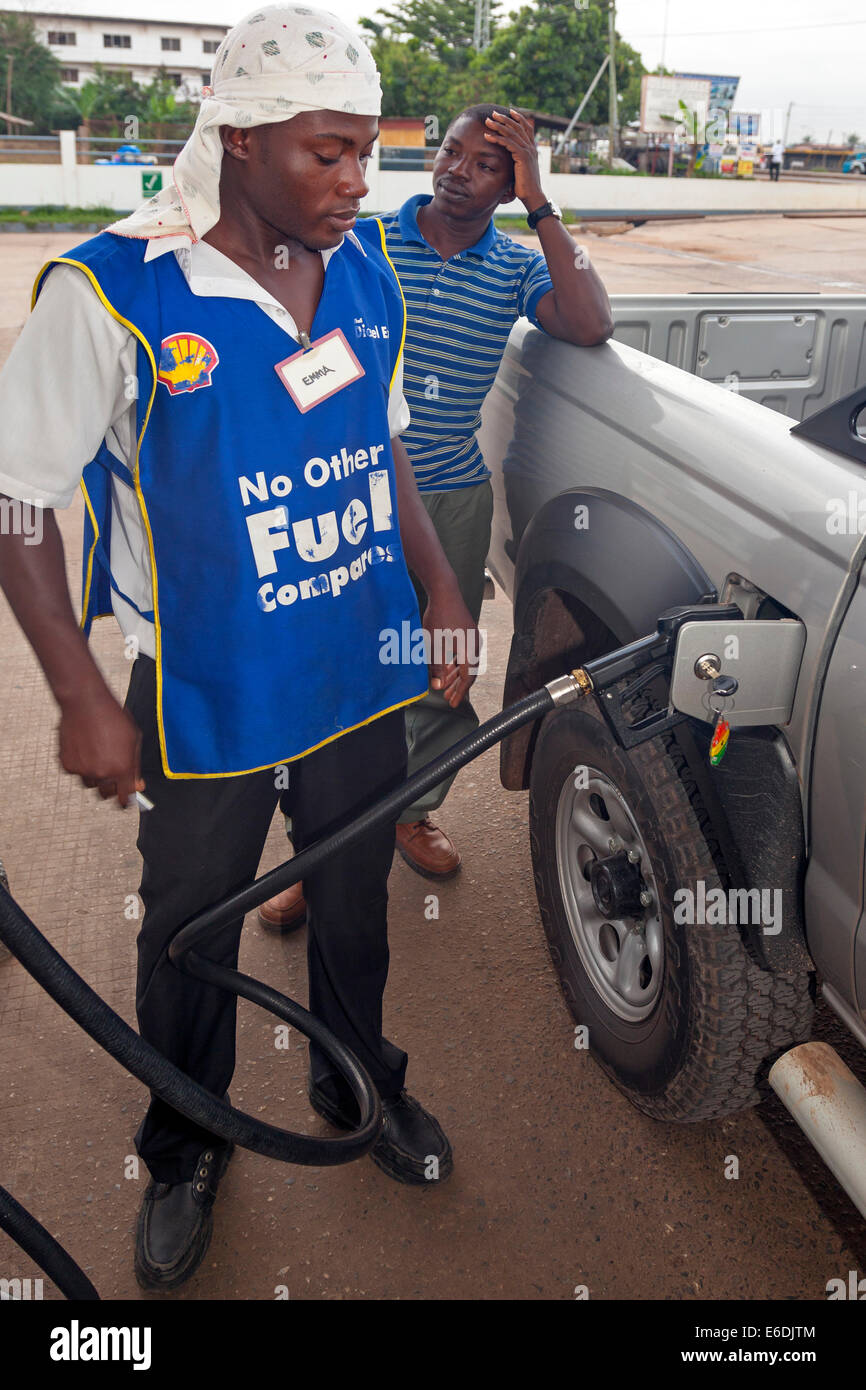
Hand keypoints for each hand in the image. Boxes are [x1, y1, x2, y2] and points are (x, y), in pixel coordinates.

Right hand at [58, 687, 144, 808]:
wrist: (86, 703)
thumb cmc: (113, 717)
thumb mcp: (134, 739)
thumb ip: (135, 766)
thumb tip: (138, 786)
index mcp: (122, 768)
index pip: (124, 798)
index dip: (124, 800)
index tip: (124, 801)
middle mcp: (102, 773)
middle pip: (106, 794)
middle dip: (110, 787)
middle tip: (110, 772)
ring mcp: (83, 770)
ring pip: (90, 784)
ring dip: (94, 776)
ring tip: (96, 753)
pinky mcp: (67, 764)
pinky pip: (75, 772)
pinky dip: (79, 764)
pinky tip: (84, 746)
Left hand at [424, 590, 479, 707]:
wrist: (445, 591)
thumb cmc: (438, 616)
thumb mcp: (434, 644)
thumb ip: (436, 667)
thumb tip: (437, 686)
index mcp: (469, 650)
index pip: (467, 678)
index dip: (460, 692)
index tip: (453, 703)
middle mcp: (475, 645)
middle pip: (468, 672)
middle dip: (457, 686)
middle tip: (447, 698)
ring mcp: (473, 639)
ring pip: (466, 663)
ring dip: (455, 675)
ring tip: (445, 685)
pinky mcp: (468, 633)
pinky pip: (464, 654)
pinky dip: (456, 663)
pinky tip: (447, 669)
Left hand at [484, 108, 544, 207]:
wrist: (533, 196)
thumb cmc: (525, 186)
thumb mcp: (521, 170)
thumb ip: (517, 160)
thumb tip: (510, 159)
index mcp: (532, 148)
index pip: (526, 128)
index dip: (518, 118)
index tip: (509, 111)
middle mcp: (531, 147)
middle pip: (518, 127)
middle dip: (505, 118)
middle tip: (493, 113)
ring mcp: (527, 151)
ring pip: (512, 133)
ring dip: (498, 126)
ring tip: (487, 121)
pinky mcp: (522, 157)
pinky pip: (508, 143)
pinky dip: (497, 139)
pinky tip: (487, 136)